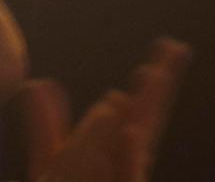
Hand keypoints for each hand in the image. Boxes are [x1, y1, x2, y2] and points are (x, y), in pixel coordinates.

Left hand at [22, 38, 191, 181]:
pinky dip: (129, 155)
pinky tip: (132, 131)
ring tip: (146, 76)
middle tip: (174, 49)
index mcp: (118, 150)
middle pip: (147, 119)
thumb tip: (40, 84)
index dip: (156, 77)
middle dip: (160, 87)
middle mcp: (126, 164)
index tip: (172, 45)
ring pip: (136, 145)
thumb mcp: (53, 161)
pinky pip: (127, 174)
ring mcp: (122, 179)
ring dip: (140, 112)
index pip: (139, 107)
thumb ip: (47, 125)